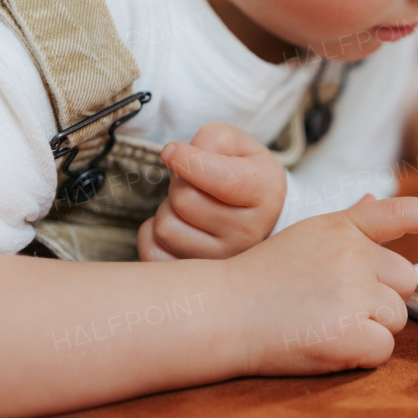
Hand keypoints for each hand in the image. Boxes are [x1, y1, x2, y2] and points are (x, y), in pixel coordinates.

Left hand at [138, 122, 287, 260]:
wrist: (261, 218)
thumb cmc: (246, 175)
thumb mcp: (241, 146)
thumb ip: (214, 139)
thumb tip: (177, 155)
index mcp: (266, 194)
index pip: (222, 179)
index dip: (188, 160)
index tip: (172, 151)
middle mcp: (249, 233)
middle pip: (184, 200)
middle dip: (179, 183)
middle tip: (193, 183)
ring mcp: (224, 261)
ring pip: (166, 227)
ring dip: (168, 209)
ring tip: (190, 207)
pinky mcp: (197, 279)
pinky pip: (152, 252)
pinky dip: (153, 233)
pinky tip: (177, 225)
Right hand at [228, 196, 417, 374]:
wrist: (219, 313)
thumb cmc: (259, 279)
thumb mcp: (303, 238)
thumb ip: (347, 225)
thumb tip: (374, 200)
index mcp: (341, 227)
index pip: (398, 214)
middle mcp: (353, 252)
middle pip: (405, 281)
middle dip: (381, 297)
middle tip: (332, 304)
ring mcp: (353, 289)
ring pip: (396, 318)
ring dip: (368, 327)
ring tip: (321, 321)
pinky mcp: (350, 329)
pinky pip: (383, 349)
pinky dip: (360, 354)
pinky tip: (324, 343)